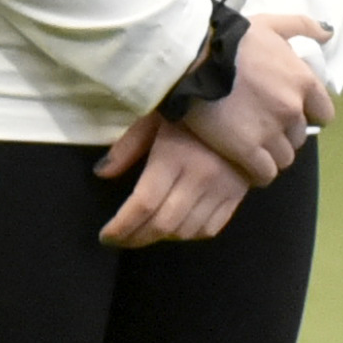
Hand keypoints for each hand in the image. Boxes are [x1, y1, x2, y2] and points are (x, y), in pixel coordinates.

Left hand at [91, 106, 251, 244]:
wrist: (240, 102)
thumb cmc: (189, 108)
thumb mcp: (152, 119)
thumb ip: (127, 147)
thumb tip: (101, 173)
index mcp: (174, 156)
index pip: (144, 204)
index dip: (122, 227)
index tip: (106, 236)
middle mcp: (200, 177)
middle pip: (164, 224)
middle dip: (136, 238)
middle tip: (121, 240)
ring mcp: (222, 189)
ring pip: (187, 231)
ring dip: (161, 238)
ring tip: (144, 232)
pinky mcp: (237, 195)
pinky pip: (211, 228)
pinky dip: (189, 235)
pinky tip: (175, 228)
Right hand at [174, 12, 336, 184]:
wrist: (194, 56)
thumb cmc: (232, 38)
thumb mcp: (271, 24)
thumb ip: (303, 26)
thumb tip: (328, 32)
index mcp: (303, 81)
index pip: (324, 114)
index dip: (308, 115)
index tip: (289, 113)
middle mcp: (293, 109)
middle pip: (299, 137)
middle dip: (285, 134)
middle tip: (262, 127)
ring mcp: (271, 132)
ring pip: (284, 158)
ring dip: (271, 154)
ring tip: (252, 147)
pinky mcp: (247, 150)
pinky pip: (264, 173)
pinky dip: (257, 172)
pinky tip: (245, 164)